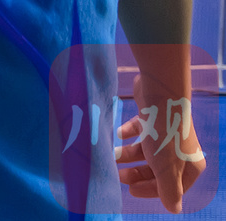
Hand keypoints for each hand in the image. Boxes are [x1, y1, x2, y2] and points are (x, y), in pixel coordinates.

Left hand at [116, 72, 205, 211]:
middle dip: (137, 173)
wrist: (160, 95)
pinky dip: (129, 132)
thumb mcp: (166, 169)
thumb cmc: (165, 135)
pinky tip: (119, 133)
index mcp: (190, 165)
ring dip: (129, 154)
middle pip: (158, 169)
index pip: (172, 186)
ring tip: (113, 155)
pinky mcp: (154, 117)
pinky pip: (141, 129)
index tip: (131, 191)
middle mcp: (181, 149)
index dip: (152, 190)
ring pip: (146, 150)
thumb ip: (169, 191)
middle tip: (118, 175)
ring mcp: (167, 132)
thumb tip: (174, 209)